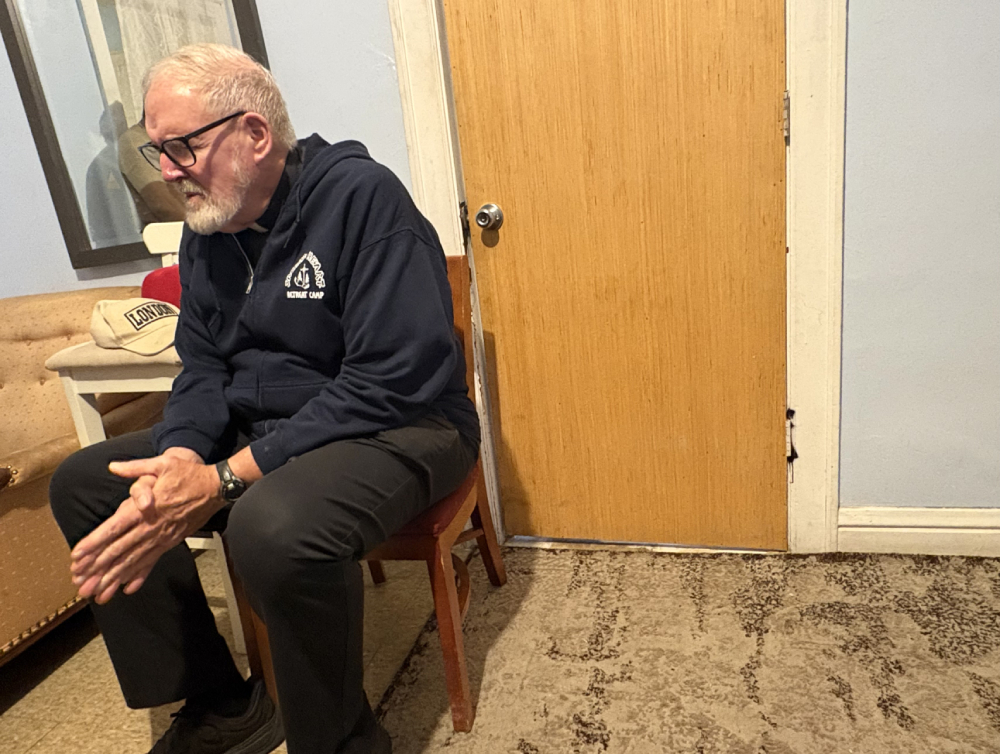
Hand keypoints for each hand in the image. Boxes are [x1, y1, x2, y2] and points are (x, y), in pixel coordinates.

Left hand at [70, 453, 220, 603]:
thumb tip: (113, 467)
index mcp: (145, 509)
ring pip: (134, 561)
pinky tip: (127, 588)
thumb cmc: (189, 474)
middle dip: (98, 568)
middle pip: (120, 550)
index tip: (78, 556)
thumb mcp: (163, 464)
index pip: (115, 528)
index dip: (95, 542)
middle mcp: (151, 527)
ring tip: (98, 594)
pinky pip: (152, 562)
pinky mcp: (171, 542)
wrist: (216, 487)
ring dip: (114, 578)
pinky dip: (139, 575)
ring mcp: (162, 538)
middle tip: (81, 583)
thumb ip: (136, 468)